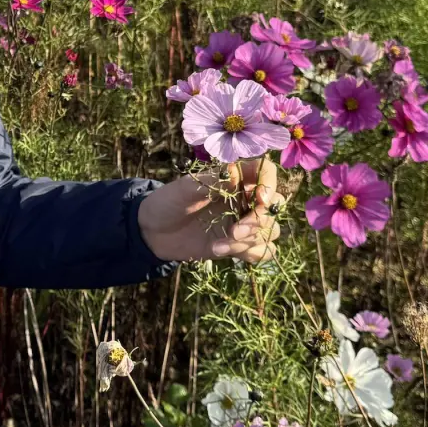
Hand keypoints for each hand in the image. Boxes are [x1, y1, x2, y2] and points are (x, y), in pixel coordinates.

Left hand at [138, 157, 284, 263]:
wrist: (154, 231)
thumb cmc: (168, 202)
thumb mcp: (185, 188)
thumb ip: (211, 180)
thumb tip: (234, 173)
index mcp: (235, 178)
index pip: (267, 174)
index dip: (270, 185)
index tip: (260, 199)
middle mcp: (244, 199)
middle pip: (274, 206)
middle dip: (258, 221)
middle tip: (234, 230)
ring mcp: (244, 222)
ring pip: (270, 231)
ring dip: (250, 240)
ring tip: (219, 244)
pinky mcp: (239, 244)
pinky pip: (262, 251)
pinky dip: (247, 253)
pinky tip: (219, 250)